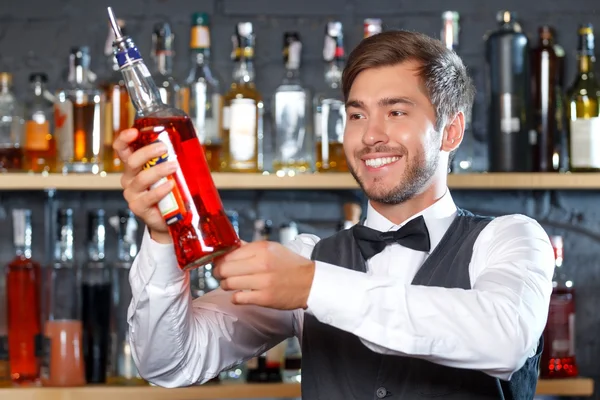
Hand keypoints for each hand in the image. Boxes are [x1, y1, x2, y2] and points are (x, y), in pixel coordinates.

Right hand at [113, 128, 176, 243]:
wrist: (168, 218)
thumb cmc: (169, 192)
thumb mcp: (169, 172)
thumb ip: (173, 158)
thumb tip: (191, 141)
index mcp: (134, 167)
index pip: (122, 150)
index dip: (124, 139)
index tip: (134, 132)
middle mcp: (129, 178)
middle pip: (132, 161)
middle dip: (148, 152)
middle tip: (164, 148)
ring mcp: (132, 194)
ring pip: (141, 178)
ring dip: (159, 170)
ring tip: (174, 166)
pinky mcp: (138, 207)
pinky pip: (148, 197)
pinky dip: (160, 190)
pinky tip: (170, 185)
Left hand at [213, 241, 315, 309]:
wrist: (310, 283)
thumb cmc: (291, 265)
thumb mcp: (272, 248)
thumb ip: (250, 247)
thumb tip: (231, 245)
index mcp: (262, 249)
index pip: (229, 253)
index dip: (220, 259)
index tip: (219, 262)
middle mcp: (261, 263)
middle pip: (225, 269)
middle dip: (218, 273)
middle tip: (220, 274)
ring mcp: (263, 281)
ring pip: (229, 283)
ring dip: (225, 285)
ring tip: (229, 284)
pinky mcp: (265, 298)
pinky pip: (238, 298)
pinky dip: (235, 297)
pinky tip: (239, 295)